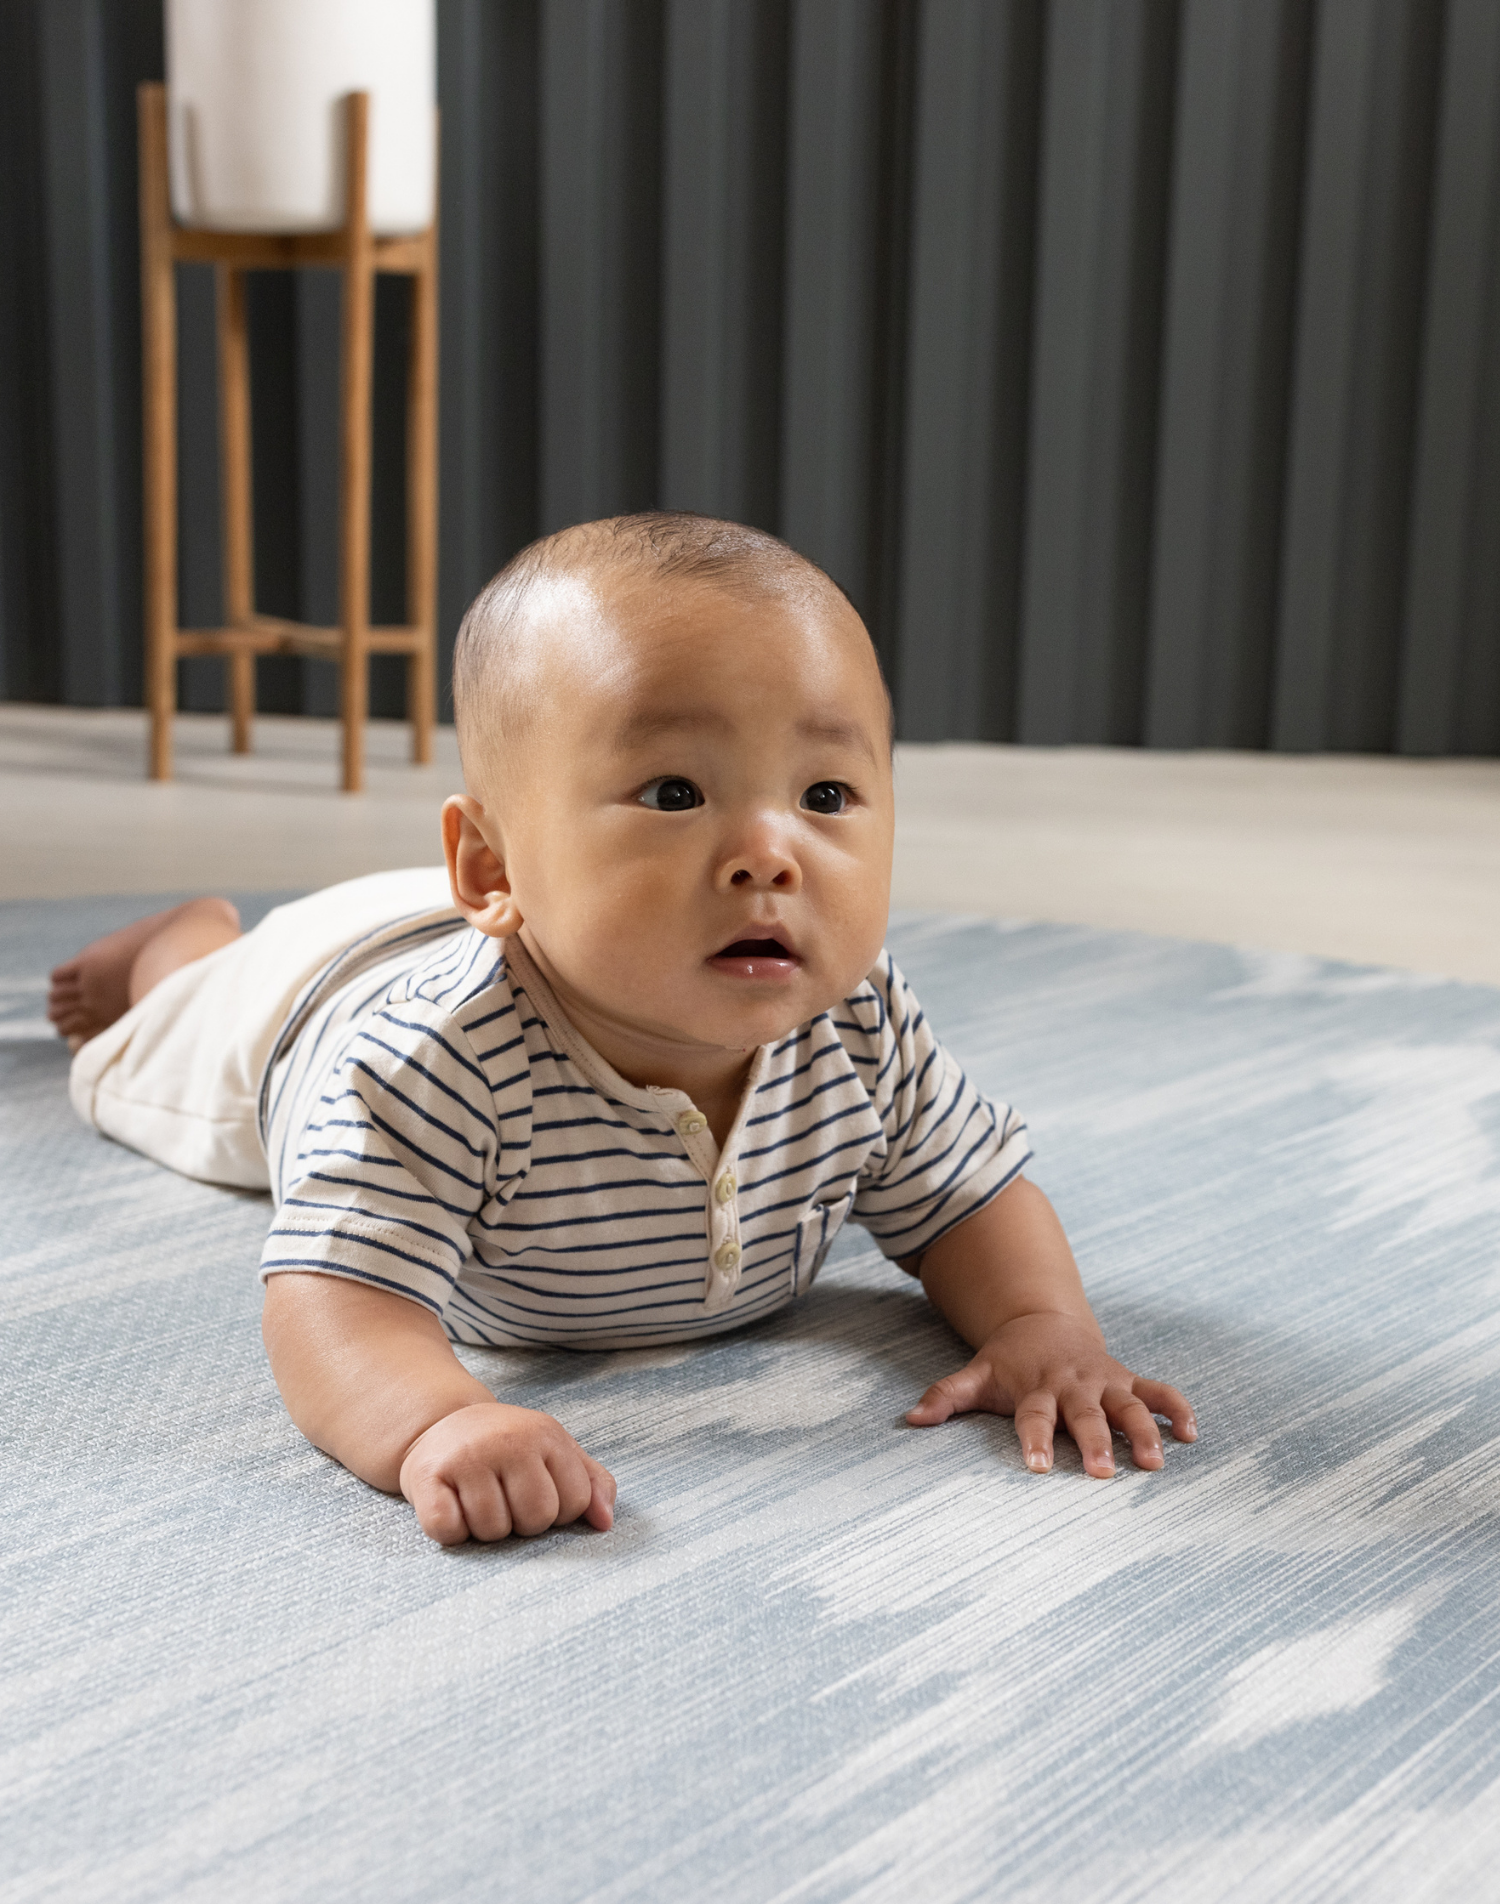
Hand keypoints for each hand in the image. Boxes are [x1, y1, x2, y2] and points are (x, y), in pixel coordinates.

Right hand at [398, 1401, 617, 1544]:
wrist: (440, 1423)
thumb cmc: (507, 1449)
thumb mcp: (556, 1452)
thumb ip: (592, 1484)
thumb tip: (604, 1523)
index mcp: (546, 1435)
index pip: (574, 1502)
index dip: (557, 1510)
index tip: (535, 1492)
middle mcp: (508, 1441)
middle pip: (536, 1520)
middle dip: (522, 1522)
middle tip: (503, 1497)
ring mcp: (467, 1457)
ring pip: (493, 1531)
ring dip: (484, 1528)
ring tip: (475, 1497)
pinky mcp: (428, 1476)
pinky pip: (449, 1530)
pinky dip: (451, 1530)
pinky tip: (451, 1504)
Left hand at [904, 1311, 1196, 1476]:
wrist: (1043, 1321)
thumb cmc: (1008, 1361)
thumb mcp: (975, 1375)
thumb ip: (946, 1396)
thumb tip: (910, 1419)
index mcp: (1035, 1388)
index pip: (1033, 1417)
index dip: (1034, 1441)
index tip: (1036, 1468)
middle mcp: (1072, 1386)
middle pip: (1084, 1416)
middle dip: (1094, 1442)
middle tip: (1102, 1473)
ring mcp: (1104, 1382)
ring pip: (1128, 1407)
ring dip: (1143, 1432)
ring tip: (1155, 1462)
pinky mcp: (1128, 1380)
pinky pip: (1158, 1393)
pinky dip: (1177, 1410)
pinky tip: (1192, 1434)